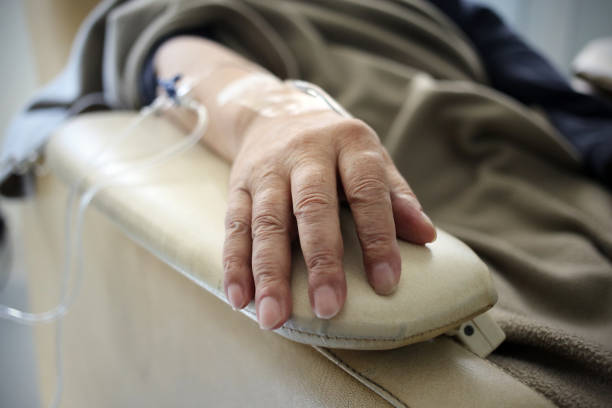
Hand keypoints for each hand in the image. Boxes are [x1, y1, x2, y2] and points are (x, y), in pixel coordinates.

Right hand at [222, 109, 435, 328]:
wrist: (276, 116)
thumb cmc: (335, 149)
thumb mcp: (370, 159)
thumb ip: (396, 196)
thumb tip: (427, 236)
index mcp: (349, 143)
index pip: (367, 191)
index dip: (378, 238)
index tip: (386, 283)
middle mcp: (305, 153)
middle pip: (312, 207)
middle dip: (320, 260)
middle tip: (328, 308)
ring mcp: (267, 169)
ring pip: (266, 222)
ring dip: (269, 272)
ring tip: (274, 317)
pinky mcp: (239, 185)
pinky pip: (234, 226)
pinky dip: (235, 264)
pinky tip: (240, 298)